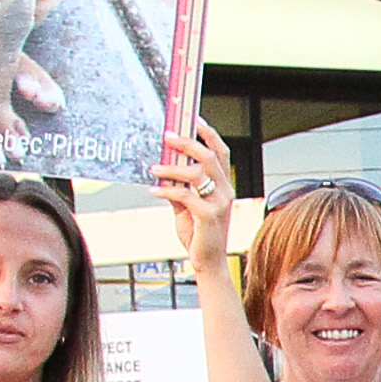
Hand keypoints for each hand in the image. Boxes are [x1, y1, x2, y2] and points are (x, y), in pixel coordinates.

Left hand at [161, 117, 238, 275]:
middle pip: (209, 157)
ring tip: (154, 168)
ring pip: (197, 174)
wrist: (208, 261)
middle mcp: (226, 191)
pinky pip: (186, 196)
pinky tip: (154, 191)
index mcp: (224, 185)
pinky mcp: (209, 217)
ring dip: (172, 168)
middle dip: (187, 143)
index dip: (209, 134)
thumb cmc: (199, 233)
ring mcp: (220, 204)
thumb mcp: (188, 205)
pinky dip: (167, 191)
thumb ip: (180, 187)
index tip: (193, 120)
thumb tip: (164, 168)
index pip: (221, 152)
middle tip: (167, 136)